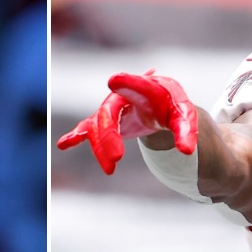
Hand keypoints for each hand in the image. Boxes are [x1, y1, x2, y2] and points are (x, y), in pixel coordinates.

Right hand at [56, 70, 197, 174]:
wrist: (159, 103)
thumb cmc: (172, 107)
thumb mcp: (185, 118)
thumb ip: (187, 132)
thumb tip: (186, 152)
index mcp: (146, 88)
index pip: (137, 85)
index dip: (126, 83)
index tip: (113, 80)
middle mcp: (123, 95)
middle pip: (108, 112)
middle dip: (108, 135)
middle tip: (117, 160)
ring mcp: (110, 107)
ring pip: (97, 124)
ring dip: (99, 147)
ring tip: (110, 170)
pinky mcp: (104, 120)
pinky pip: (87, 127)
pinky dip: (76, 135)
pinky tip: (64, 145)